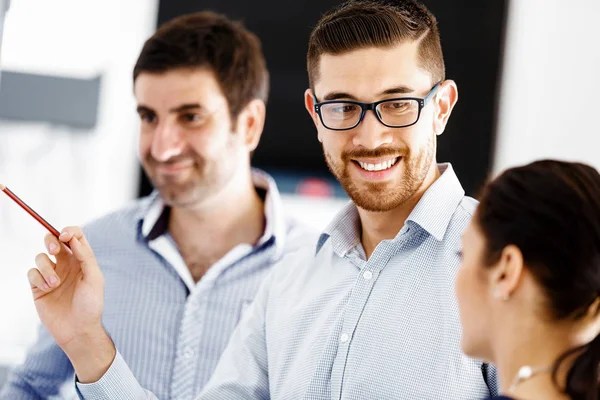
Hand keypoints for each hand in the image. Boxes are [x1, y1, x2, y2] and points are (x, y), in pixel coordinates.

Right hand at [28, 226, 114, 381]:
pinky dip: (38, 278)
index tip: (65, 236)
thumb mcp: (94, 278)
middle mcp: (66, 264)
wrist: (78, 330)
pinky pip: (32, 272)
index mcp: (82, 260)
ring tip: (55, 284)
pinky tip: (48, 289)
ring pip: (40, 257)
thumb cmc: (91, 305)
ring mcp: (51, 275)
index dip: (68, 231)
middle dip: (50, 241)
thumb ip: (85, 256)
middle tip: (54, 251)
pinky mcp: (38, 287)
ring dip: (46, 268)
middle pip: (53, 240)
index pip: (74, 236)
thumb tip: (73, 238)